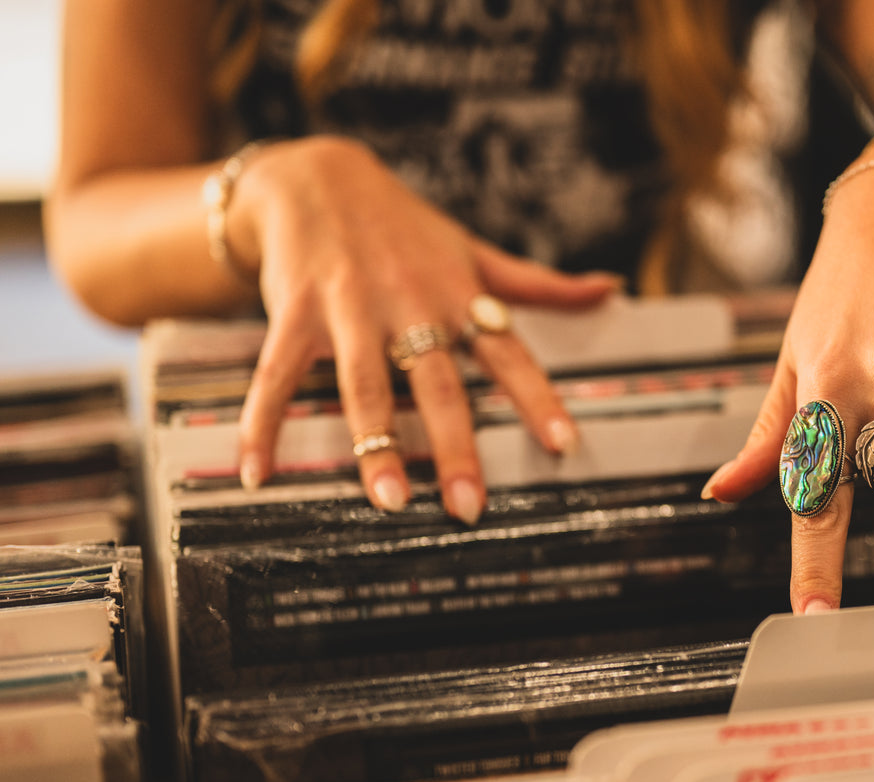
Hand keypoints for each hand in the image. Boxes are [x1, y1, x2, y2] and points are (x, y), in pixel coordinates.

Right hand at [225, 137, 617, 521]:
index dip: (538, 398)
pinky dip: (262, 424)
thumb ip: (539, 284)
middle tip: (468, 506)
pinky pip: (276, 376)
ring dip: (375, 445)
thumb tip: (610, 288)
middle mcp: (409, 304)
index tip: (563, 445)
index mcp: (459, 297)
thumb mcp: (474, 251)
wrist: (317, 175)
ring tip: (388, 501)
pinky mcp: (295, 312)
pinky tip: (256, 471)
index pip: (509, 354)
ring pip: (365, 385)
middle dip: (455, 445)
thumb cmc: (405, 228)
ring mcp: (350, 310)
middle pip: (438, 383)